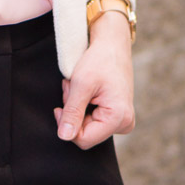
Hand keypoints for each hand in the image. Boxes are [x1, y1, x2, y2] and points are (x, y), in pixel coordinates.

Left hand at [53, 11, 134, 149]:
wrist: (112, 44)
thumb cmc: (99, 60)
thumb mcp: (81, 85)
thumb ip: (72, 113)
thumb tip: (64, 137)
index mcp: (118, 118)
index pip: (83, 140)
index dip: (66, 125)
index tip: (60, 106)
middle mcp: (124, 124)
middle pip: (84, 133)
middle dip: (72, 112)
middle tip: (72, 89)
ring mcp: (121, 121)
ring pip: (85, 126)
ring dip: (76, 107)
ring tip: (79, 86)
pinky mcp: (116, 116)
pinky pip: (91, 120)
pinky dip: (82, 105)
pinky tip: (85, 90)